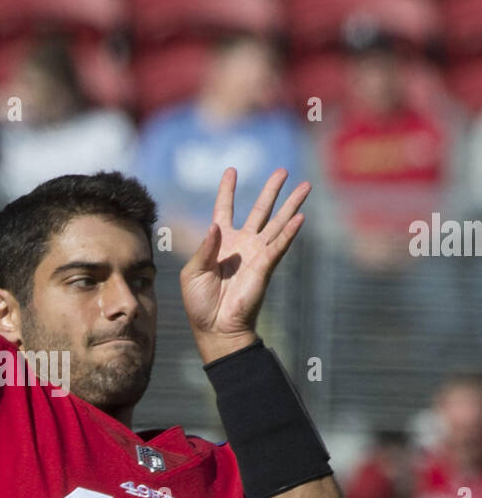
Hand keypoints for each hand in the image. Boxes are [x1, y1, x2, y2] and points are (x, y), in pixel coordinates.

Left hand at [180, 167, 309, 363]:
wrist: (215, 328)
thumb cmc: (200, 303)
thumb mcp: (192, 272)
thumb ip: (204, 248)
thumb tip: (216, 226)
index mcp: (220, 242)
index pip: (224, 208)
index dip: (227, 189)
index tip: (232, 169)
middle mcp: (242, 244)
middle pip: (260, 210)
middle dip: (272, 190)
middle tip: (283, 171)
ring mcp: (256, 254)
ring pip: (277, 223)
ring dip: (291, 204)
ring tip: (305, 186)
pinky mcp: (265, 267)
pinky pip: (279, 245)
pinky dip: (290, 232)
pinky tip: (300, 217)